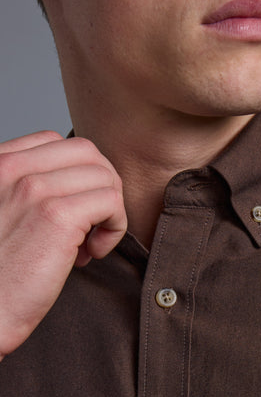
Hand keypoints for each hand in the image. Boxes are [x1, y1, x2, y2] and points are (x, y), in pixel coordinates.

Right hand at [0, 131, 126, 359]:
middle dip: (101, 188)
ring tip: (89, 245)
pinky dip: (114, 228)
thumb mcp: (7, 218)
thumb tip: (79, 196)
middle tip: (91, 228)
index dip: (77, 177)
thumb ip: (31, 197)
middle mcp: (12, 168)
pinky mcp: (57, 216)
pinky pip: (112, 201)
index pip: (56, 142)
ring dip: (109, 212)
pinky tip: (91, 253)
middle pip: (86, 153)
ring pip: (105, 176)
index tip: (72, 216)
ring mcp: (34, 188)